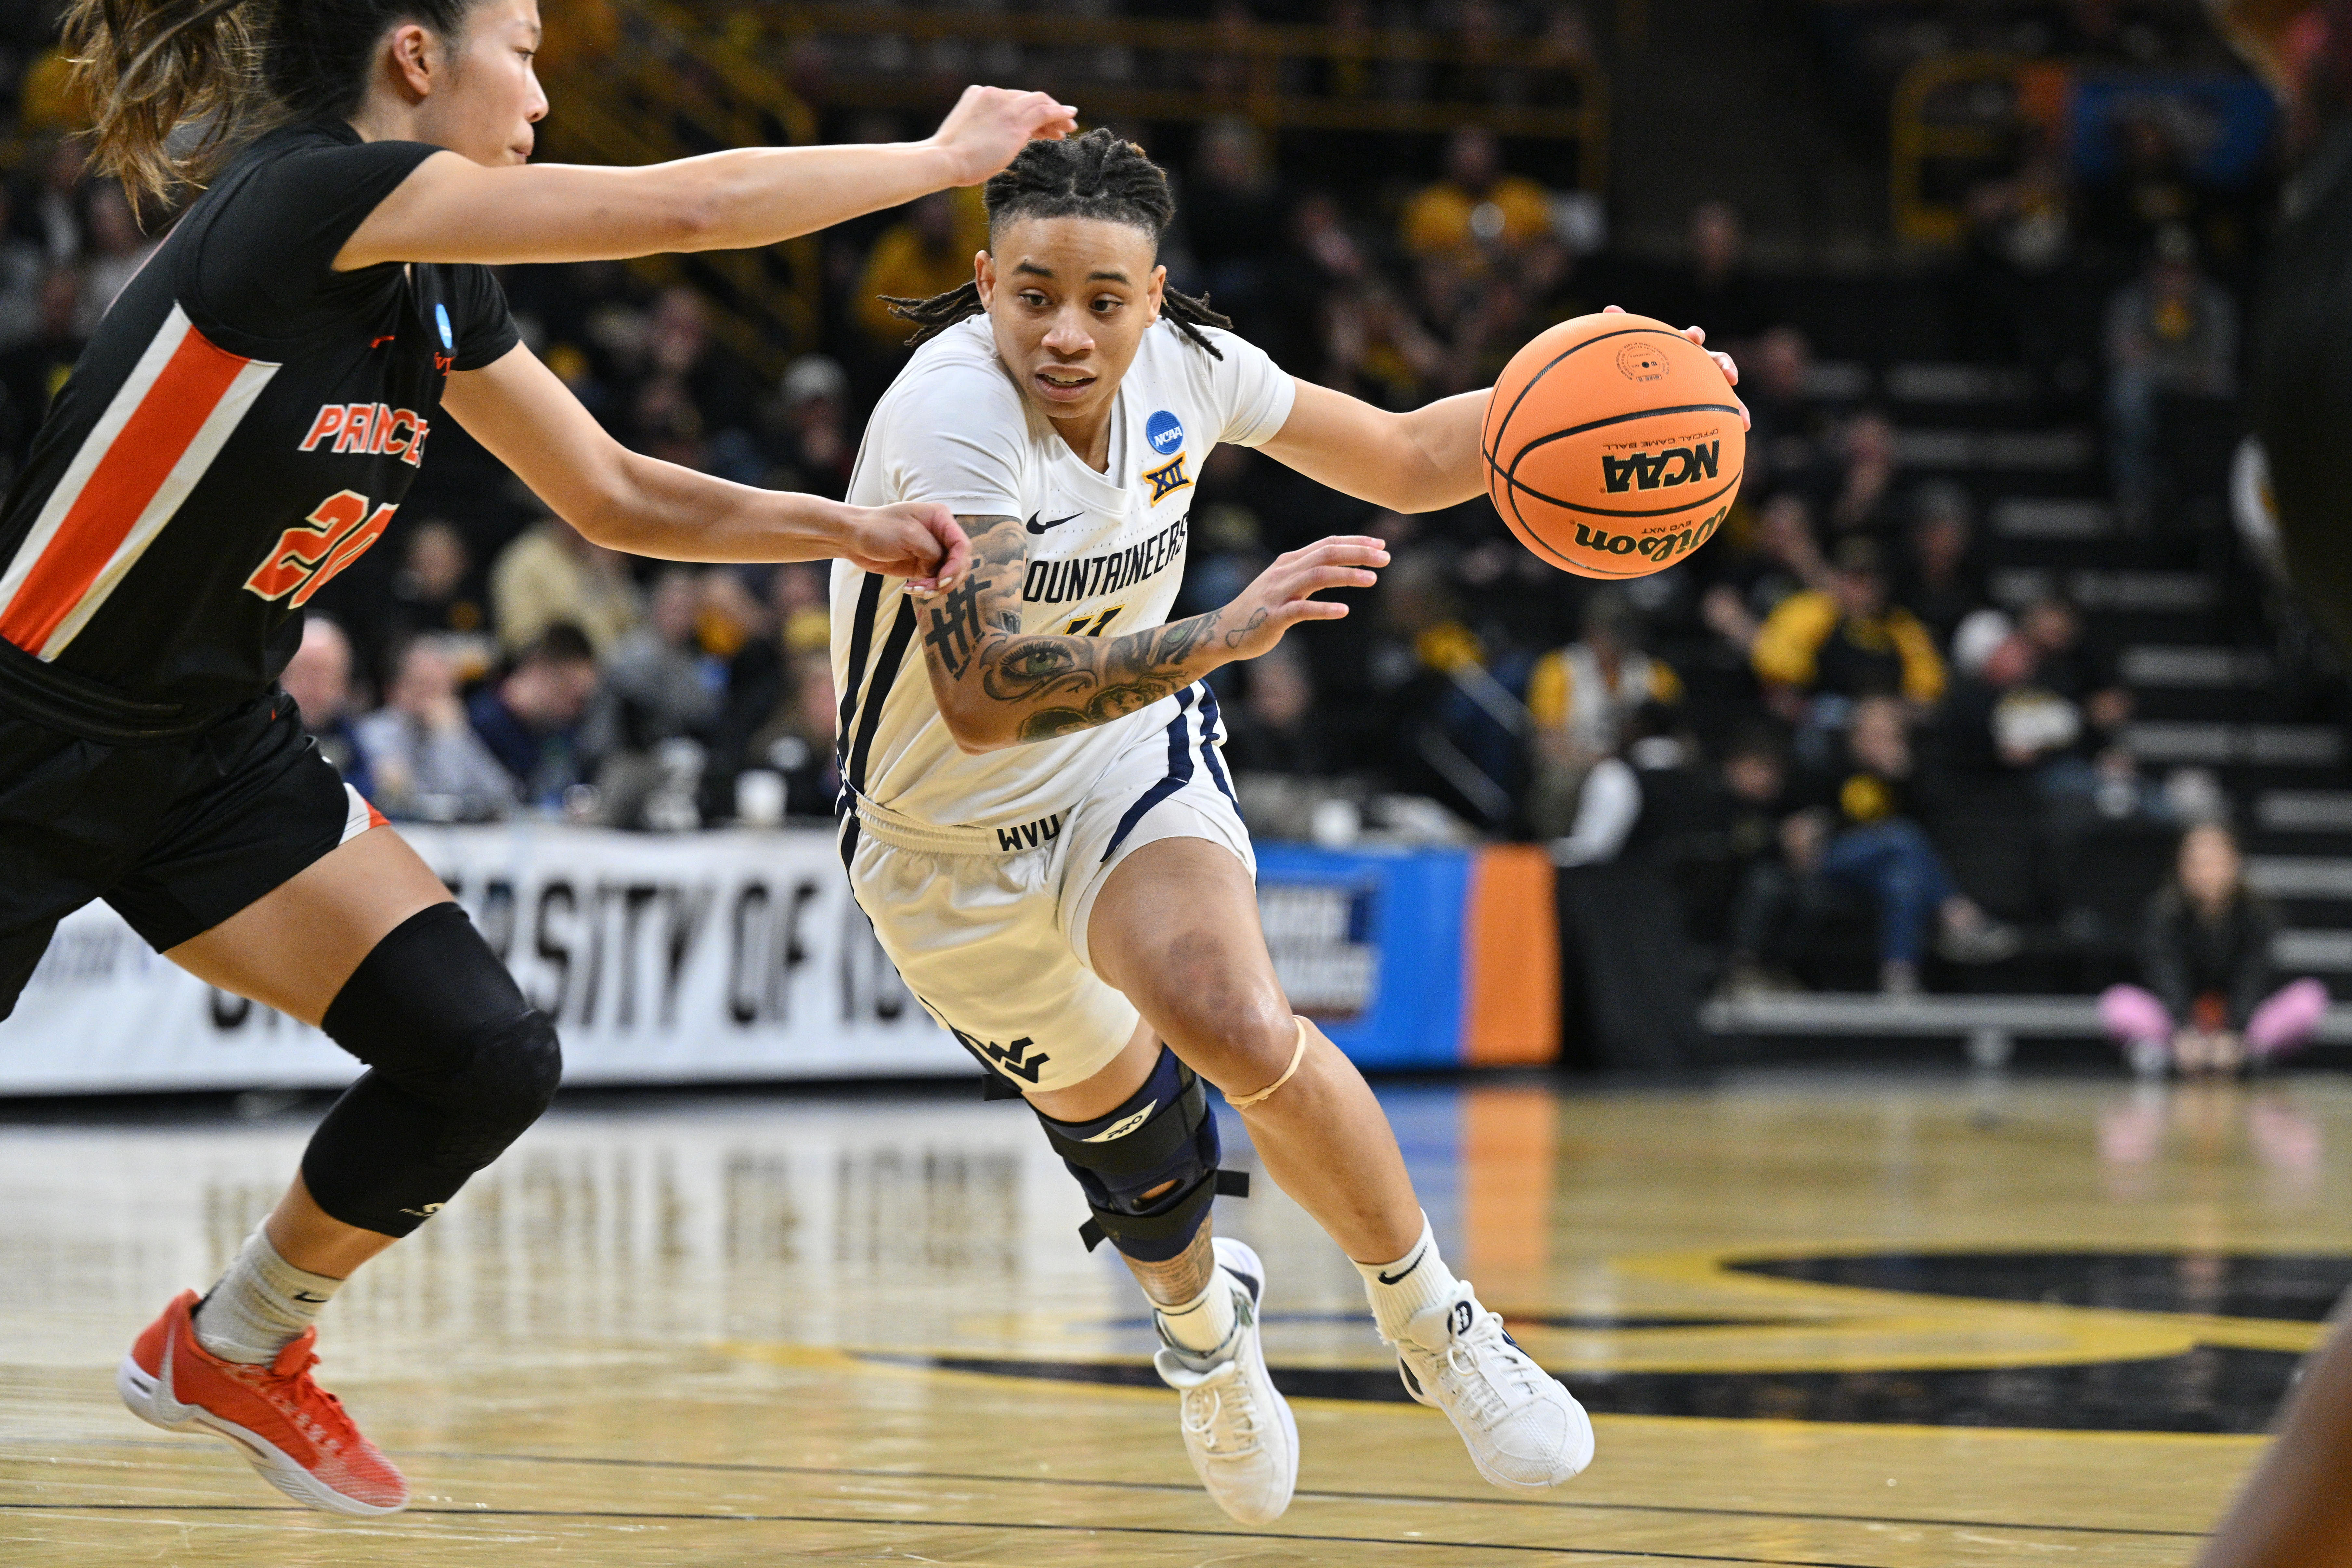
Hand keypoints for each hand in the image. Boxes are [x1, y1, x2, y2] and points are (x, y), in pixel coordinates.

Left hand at [841, 502, 970, 591]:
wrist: (852, 538)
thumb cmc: (876, 529)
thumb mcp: (907, 535)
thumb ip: (931, 551)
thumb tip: (941, 570)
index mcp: (939, 518)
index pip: (961, 544)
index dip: (957, 564)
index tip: (942, 579)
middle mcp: (940, 534)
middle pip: (960, 562)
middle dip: (948, 579)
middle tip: (930, 588)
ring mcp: (932, 551)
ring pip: (949, 575)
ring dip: (937, 587)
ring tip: (917, 590)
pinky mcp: (923, 565)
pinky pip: (935, 581)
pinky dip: (927, 588)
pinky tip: (910, 589)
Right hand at [926, 86, 1079, 186]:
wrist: (944, 159)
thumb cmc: (949, 158)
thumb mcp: (967, 136)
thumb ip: (984, 131)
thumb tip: (998, 144)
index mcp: (978, 94)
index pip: (1012, 99)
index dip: (1029, 110)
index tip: (1040, 124)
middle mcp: (993, 94)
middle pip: (1028, 98)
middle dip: (1047, 110)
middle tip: (1062, 124)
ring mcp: (1005, 106)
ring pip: (1039, 102)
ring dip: (1057, 112)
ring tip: (1070, 124)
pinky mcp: (1016, 122)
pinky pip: (1045, 111)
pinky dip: (1060, 113)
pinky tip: (1070, 118)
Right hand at [1215, 535, 1388, 661]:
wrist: (1224, 631)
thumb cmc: (1260, 609)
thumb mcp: (1285, 584)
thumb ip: (1309, 573)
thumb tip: (1340, 566)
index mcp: (1288, 562)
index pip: (1327, 544)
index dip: (1355, 542)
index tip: (1380, 544)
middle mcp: (1284, 572)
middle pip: (1326, 554)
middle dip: (1358, 553)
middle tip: (1385, 558)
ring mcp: (1278, 593)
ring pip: (1317, 576)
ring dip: (1347, 575)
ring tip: (1372, 579)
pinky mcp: (1273, 617)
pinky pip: (1302, 609)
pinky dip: (1324, 609)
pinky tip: (1344, 611)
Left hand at [1601, 304, 1749, 429]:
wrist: (1649, 386)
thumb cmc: (1644, 363)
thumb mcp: (1637, 346)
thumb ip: (1626, 327)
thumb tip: (1609, 309)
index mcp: (1683, 349)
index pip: (1692, 337)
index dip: (1694, 336)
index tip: (1694, 338)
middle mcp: (1700, 364)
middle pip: (1717, 361)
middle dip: (1725, 367)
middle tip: (1730, 376)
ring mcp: (1708, 383)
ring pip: (1727, 390)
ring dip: (1738, 401)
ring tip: (1745, 418)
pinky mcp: (1711, 401)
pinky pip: (1726, 409)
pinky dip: (1736, 416)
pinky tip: (1744, 428)